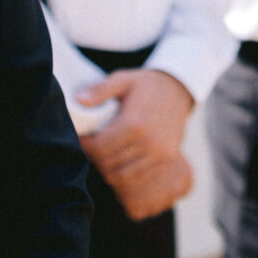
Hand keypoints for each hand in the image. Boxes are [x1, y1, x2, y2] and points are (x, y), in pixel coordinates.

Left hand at [75, 68, 195, 219]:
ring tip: (103, 156)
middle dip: (95, 158)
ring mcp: (160, 153)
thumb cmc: (146, 84)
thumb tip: (78, 101)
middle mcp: (149, 142)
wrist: (178, 88)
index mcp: (134, 124)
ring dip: (109, 169)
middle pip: (110, 165)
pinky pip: (140, 177)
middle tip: (90, 148)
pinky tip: (119, 162)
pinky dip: (126, 175)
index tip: (82, 139)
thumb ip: (99, 90)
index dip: (85, 146)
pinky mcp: (168, 159)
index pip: (100, 148)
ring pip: (123, 176)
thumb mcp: (122, 80)